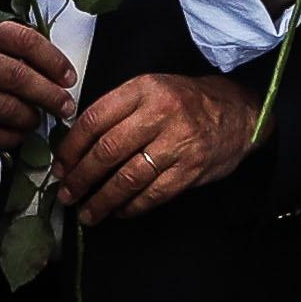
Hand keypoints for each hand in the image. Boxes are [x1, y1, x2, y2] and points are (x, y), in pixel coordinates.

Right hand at [0, 15, 72, 149]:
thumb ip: (7, 47)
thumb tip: (45, 65)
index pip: (24, 41)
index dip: (52, 60)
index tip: (68, 76)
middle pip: (19, 75)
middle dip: (48, 93)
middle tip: (64, 105)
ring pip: (7, 104)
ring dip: (30, 115)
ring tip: (37, 119)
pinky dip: (10, 134)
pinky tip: (18, 134)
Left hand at [52, 66, 253, 225]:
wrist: (239, 112)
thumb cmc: (187, 102)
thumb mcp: (153, 89)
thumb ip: (119, 111)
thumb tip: (77, 147)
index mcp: (145, 88)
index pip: (95, 118)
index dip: (71, 147)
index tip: (61, 165)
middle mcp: (161, 112)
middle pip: (108, 150)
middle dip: (81, 177)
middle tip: (67, 193)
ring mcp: (178, 142)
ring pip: (128, 178)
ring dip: (101, 200)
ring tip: (87, 212)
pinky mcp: (191, 169)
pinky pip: (152, 194)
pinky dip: (130, 207)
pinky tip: (118, 211)